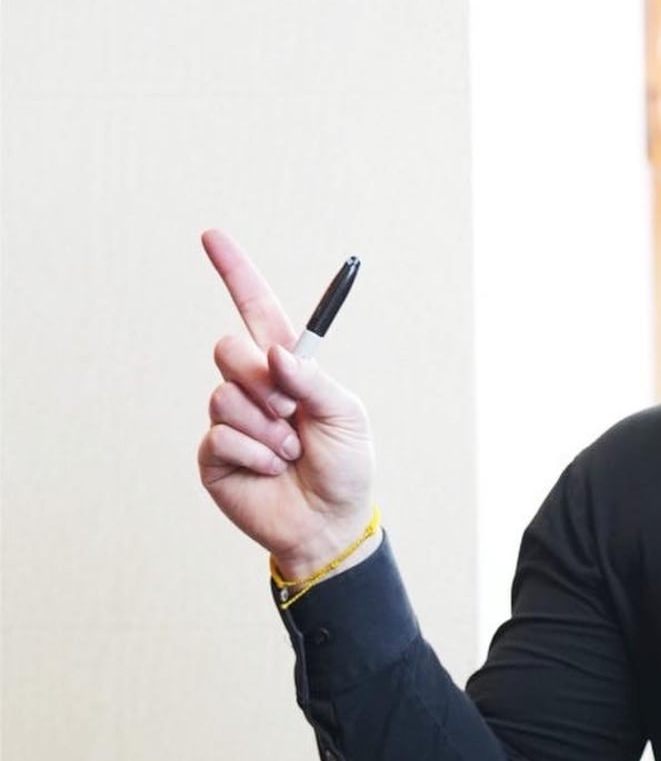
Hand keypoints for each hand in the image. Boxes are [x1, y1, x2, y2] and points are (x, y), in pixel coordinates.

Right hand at [198, 228, 376, 577]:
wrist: (330, 524)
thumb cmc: (346, 468)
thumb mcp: (347, 417)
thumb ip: (315, 381)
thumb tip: (276, 353)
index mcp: (288, 369)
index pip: (256, 310)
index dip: (235, 273)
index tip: (212, 235)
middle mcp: (253, 387)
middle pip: (231, 350)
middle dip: (265, 383)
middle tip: (292, 415)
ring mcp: (229, 419)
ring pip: (226, 396)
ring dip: (269, 430)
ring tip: (290, 454)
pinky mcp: (214, 453)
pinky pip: (222, 436)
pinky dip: (256, 455)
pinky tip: (271, 472)